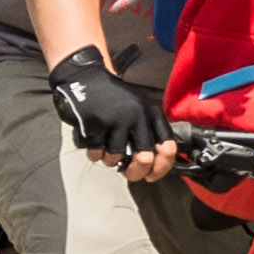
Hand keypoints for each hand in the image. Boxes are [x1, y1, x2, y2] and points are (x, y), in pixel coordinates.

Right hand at [48, 47, 177, 181]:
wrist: (86, 78)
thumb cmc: (113, 99)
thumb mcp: (139, 110)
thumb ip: (148, 135)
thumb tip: (153, 167)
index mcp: (151, 113)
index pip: (167, 147)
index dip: (162, 167)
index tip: (152, 175)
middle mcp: (137, 115)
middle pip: (144, 159)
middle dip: (135, 172)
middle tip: (127, 172)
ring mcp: (116, 119)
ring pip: (115, 158)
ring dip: (108, 159)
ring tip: (105, 144)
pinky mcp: (95, 123)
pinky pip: (95, 152)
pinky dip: (92, 151)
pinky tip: (92, 138)